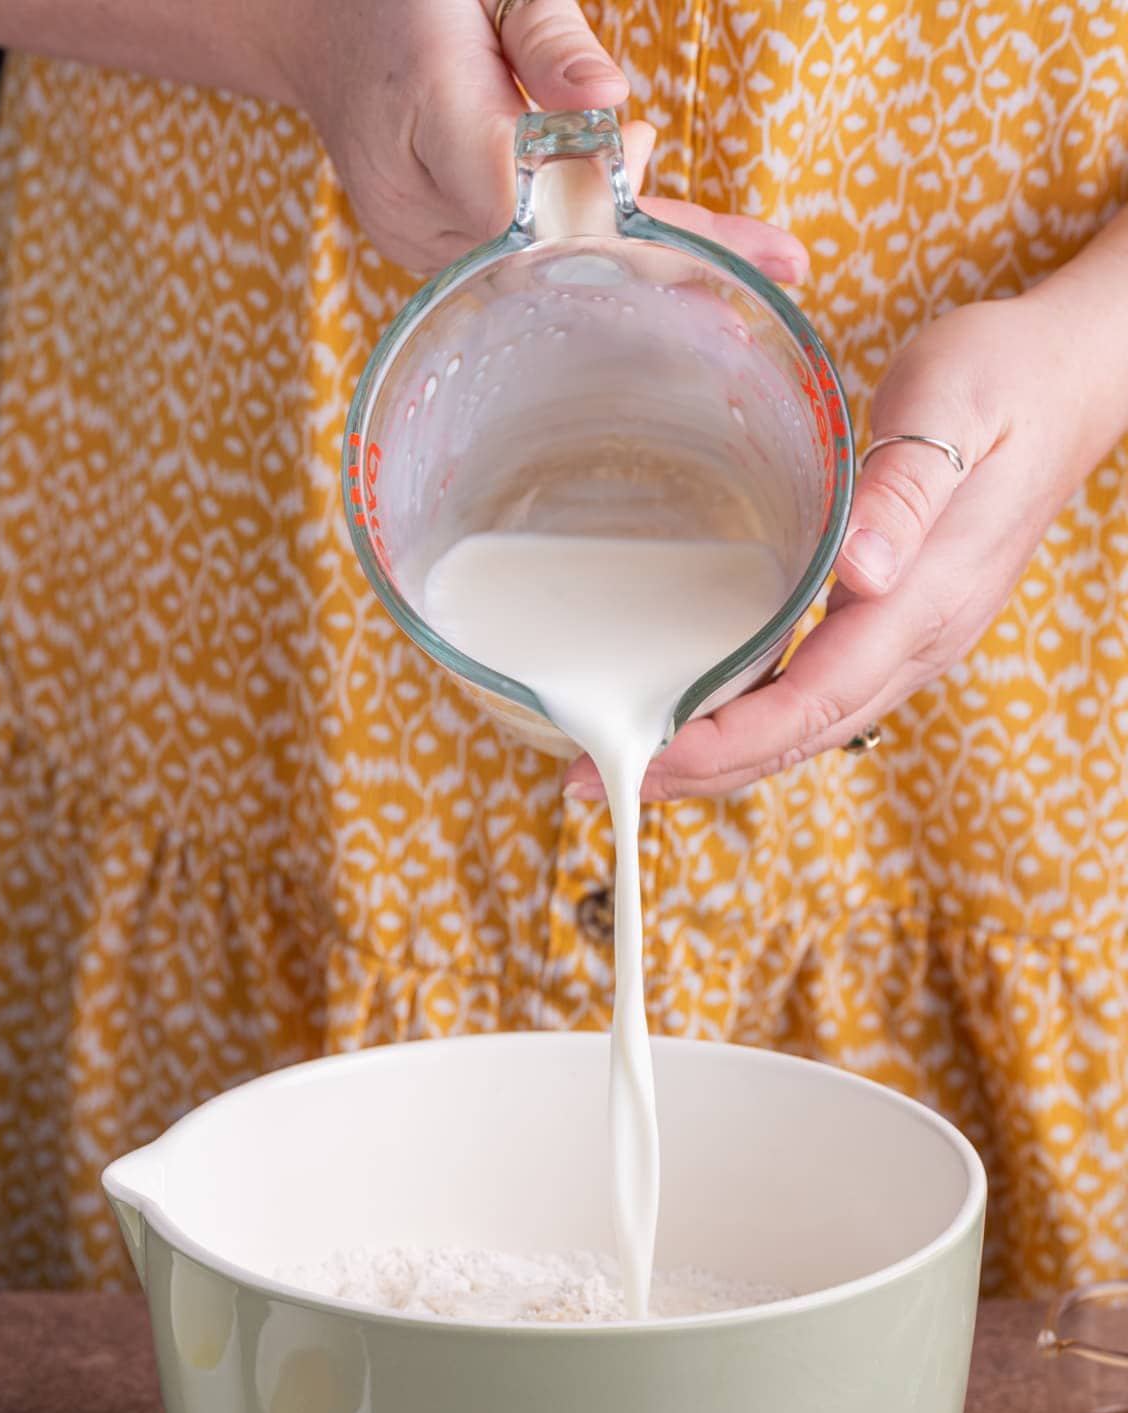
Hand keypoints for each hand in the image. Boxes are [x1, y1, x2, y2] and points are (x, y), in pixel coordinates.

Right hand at [280, 0, 807, 279]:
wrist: (309, 25)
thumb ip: (547, 36)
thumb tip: (612, 103)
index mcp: (432, 119)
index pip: (560, 211)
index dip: (650, 245)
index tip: (736, 267)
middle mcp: (422, 213)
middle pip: (567, 262)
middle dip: (676, 266)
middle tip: (782, 266)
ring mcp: (424, 251)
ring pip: (555, 275)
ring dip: (643, 255)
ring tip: (721, 222)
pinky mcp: (437, 262)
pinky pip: (531, 270)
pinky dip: (597, 257)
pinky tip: (654, 240)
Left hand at [566, 285, 1119, 801]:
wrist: (1070, 380)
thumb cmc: (1005, 379)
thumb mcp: (954, 409)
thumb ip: (908, 489)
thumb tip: (860, 573)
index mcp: (923, 600)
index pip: (813, 701)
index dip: (728, 741)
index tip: (649, 759)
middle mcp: (919, 641)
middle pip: (801, 737)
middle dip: (700, 771)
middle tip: (595, 781)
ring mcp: (913, 640)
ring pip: (808, 727)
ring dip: (721, 757)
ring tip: (631, 765)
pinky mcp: (900, 624)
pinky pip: (819, 696)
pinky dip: (753, 721)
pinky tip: (702, 716)